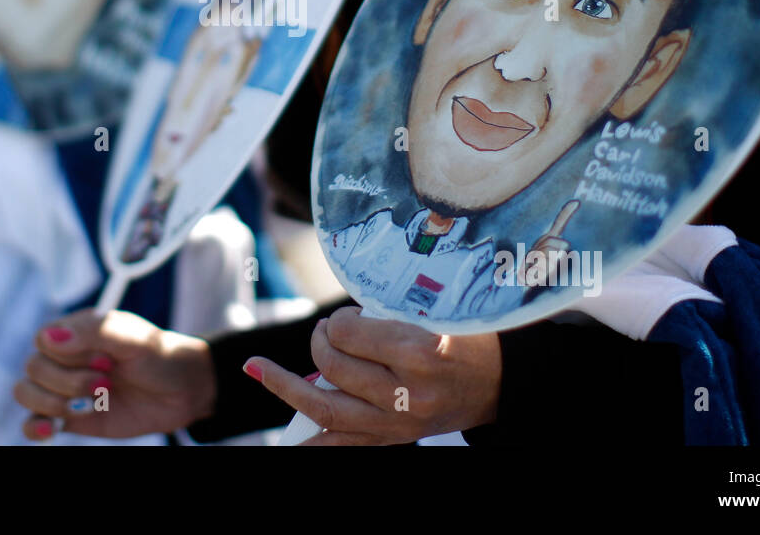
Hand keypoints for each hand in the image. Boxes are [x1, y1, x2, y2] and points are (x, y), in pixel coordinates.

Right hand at [13, 309, 215, 440]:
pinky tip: (51, 430)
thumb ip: (92, 332)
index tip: (106, 359)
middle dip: (70, 381)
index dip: (69, 354)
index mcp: (76, 332)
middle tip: (107, 382)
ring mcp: (64, 388)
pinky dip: (34, 427)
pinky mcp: (69, 417)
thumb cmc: (158, 355)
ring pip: (26, 393)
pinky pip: (32, 423)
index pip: (43, 339)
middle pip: (34, 368)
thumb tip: (47, 338)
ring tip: (91, 404)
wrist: (181, 391)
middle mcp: (64, 358)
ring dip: (54, 402)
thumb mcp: (132, 337)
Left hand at [250, 306, 500, 444]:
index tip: (343, 315)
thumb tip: (338, 321)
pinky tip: (284, 438)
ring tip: (258, 369)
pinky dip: (310, 441)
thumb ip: (387, 315)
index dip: (338, 320)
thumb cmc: (468, 338)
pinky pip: (342, 445)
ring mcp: (399, 422)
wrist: (501, 382)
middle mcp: (407, 392)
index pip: (351, 332)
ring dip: (286, 386)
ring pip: (326, 408)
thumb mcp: (435, 314)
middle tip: (324, 331)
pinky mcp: (395, 439)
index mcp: (420, 352)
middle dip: (320, 341)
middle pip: (335, 367)